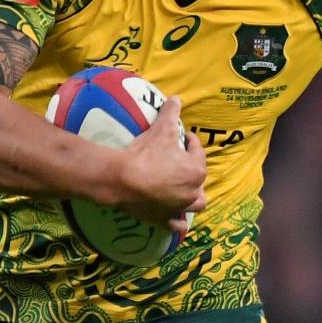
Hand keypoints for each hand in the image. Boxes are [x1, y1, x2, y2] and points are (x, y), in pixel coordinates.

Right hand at [117, 97, 207, 234]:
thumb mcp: (161, 129)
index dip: (190, 142)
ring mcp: (179, 207)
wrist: (123, 179)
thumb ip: (171, 112)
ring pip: (196, 204)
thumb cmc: (146, 153)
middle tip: (180, 162)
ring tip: (184, 189)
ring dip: (193, 197)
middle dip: (193, 170)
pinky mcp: (165, 219)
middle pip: (198, 178)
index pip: (197, 151)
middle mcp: (193, 191)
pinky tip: (175, 216)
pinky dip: (178, 220)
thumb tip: (177, 98)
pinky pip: (177, 223)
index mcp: (196, 169)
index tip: (183, 137)